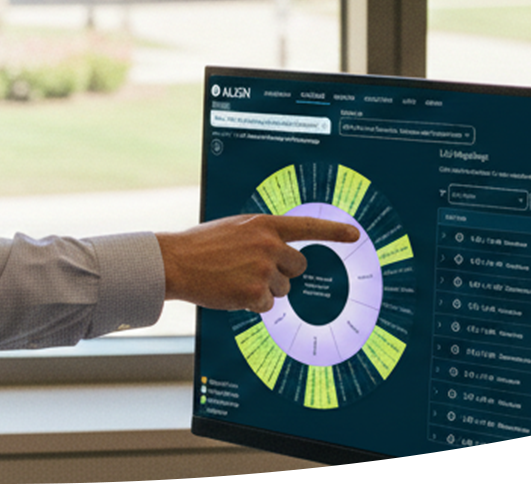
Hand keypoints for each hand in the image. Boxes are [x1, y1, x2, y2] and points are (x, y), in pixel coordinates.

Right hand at [156, 214, 360, 311]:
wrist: (175, 261)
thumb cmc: (201, 246)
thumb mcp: (235, 229)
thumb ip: (262, 236)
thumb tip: (282, 254)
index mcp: (264, 225)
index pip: (308, 226)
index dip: (334, 231)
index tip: (355, 235)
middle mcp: (269, 245)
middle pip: (298, 267)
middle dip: (282, 272)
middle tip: (252, 269)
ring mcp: (263, 269)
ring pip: (282, 289)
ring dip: (264, 289)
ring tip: (235, 279)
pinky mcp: (255, 293)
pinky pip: (267, 305)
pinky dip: (251, 303)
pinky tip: (231, 291)